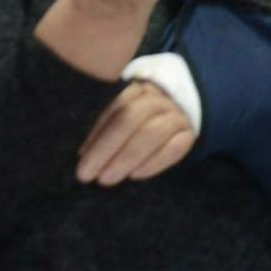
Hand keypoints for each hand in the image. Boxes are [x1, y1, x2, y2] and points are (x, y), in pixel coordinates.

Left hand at [75, 81, 193, 185]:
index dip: (98, 137)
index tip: (81, 162)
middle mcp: (159, 100)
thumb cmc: (142, 122)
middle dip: (107, 148)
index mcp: (138, 91)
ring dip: (128, 157)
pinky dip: (155, 163)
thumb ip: (105, 132)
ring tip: (108, 178)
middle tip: (89, 175)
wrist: (179, 116)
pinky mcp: (189, 134)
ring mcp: (177, 115)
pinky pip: (175, 147)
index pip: (117, 110)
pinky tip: (136, 175)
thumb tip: (83, 154)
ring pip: (154, 132)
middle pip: (132, 118)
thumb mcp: (123, 117)